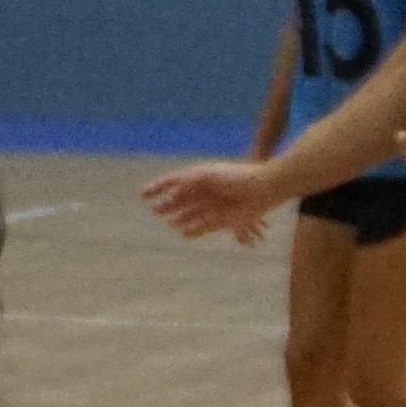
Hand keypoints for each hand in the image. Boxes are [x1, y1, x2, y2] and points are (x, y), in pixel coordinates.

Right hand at [143, 159, 276, 245]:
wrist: (262, 189)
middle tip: (155, 211)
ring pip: (189, 215)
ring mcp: (211, 207)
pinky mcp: (221, 221)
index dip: (157, 187)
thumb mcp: (207, 175)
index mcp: (199, 177)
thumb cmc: (235, 178)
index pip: (173, 181)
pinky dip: (192, 230)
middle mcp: (203, 192)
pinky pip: (202, 227)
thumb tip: (172, 193)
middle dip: (166, 205)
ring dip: (178, 219)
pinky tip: (184, 231)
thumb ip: (187, 182)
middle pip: (179, 200)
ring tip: (170, 223)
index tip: (143, 194)